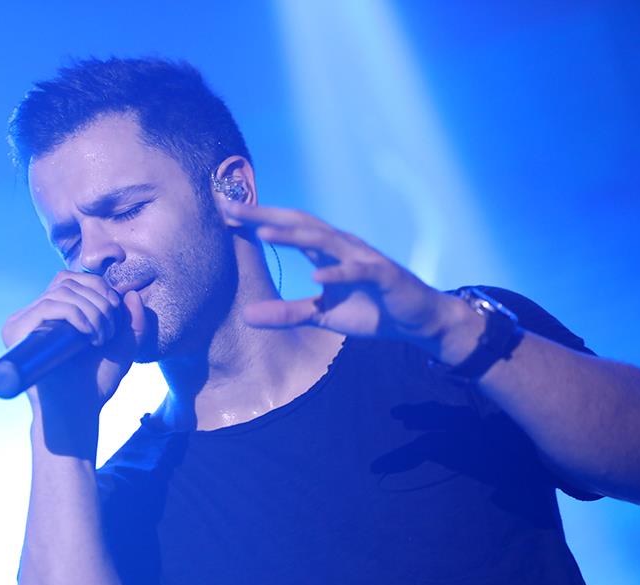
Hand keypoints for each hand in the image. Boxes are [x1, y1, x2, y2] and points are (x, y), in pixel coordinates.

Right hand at [2, 270, 147, 418]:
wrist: (78, 410)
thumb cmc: (96, 383)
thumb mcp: (123, 347)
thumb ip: (132, 321)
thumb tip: (131, 292)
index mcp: (53, 314)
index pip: (70, 279)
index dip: (97, 286)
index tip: (116, 311)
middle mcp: (34, 315)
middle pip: (67, 281)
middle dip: (99, 300)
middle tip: (109, 332)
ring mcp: (22, 323)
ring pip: (61, 292)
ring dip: (91, 311)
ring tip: (100, 338)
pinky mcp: (15, 331)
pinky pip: (48, 306)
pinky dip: (75, 315)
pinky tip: (88, 336)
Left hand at [221, 201, 474, 360]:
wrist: (416, 321)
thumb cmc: (369, 310)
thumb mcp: (320, 316)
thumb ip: (286, 314)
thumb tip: (247, 317)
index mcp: (325, 252)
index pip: (286, 228)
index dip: (257, 218)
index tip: (224, 211)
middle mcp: (341, 247)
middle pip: (299, 224)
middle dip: (265, 214)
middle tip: (232, 207)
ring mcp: (363, 258)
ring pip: (324, 240)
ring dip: (293, 236)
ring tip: (263, 231)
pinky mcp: (383, 275)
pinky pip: (358, 271)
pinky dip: (338, 272)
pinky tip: (317, 277)